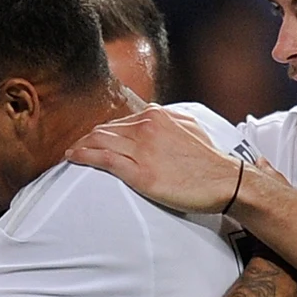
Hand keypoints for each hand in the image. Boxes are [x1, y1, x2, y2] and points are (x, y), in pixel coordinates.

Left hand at [66, 106, 244, 213]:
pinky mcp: (140, 172)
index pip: (120, 121)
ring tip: (72, 153)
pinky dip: (84, 156)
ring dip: (81, 146)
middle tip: (77, 147)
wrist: (224, 180)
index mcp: (157, 116)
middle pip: (105, 130)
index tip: (94, 138)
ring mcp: (142, 149)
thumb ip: (169, 120)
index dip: (103, 131)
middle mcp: (146, 127)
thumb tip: (155, 115)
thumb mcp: (190, 127)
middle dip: (88, 138)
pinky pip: (104, 159)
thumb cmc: (209, 160)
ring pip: (100, 141)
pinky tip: (74, 157)